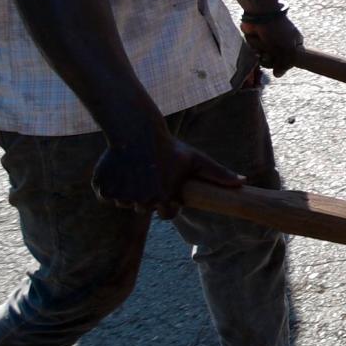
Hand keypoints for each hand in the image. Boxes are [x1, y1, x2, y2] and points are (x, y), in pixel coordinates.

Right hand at [94, 124, 242, 217]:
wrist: (136, 131)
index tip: (169, 188)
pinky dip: (112, 187)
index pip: (167, 214)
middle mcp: (140, 201)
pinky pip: (107, 196)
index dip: (169, 203)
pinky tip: (122, 171)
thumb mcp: (197, 160)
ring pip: (125, 202)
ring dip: (130, 191)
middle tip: (153, 174)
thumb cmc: (171, 148)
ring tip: (138, 171)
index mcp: (163, 198)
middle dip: (149, 196)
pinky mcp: (102, 190)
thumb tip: (243, 183)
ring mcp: (120, 196)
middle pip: (145, 209)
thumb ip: (219, 174)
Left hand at [241, 10, 304, 75]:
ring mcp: (271, 42)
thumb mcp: (286, 47)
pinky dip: (256, 49)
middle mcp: (284, 42)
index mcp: (295, 42)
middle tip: (268, 55)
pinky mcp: (259, 40)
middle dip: (271, 59)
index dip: (285, 64)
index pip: (292, 60)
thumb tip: (277, 76)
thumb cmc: (277, 30)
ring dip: (263, 54)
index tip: (280, 64)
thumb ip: (285, 63)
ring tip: (261, 48)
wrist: (261, 14)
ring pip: (266, 57)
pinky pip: (257, 52)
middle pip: (278, 60)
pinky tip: (256, 45)